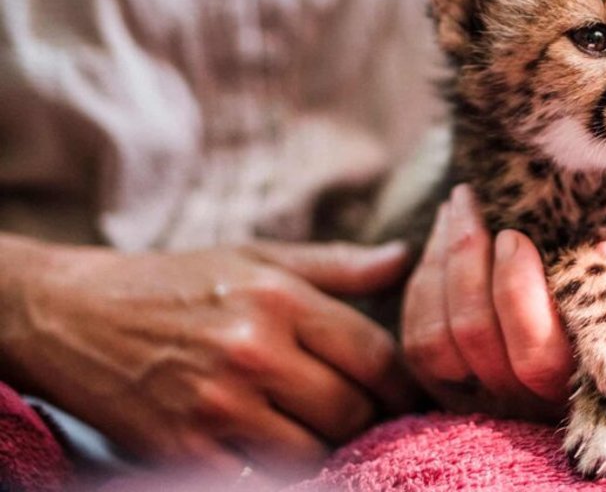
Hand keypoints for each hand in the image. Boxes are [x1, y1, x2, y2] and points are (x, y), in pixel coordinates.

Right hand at [0, 236, 415, 481]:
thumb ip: (337, 265)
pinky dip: (276, 472)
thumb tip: (405, 261)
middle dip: (366, 419)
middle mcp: (253, 350)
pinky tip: (274, 450)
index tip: (408, 394)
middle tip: (364, 417)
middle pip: (350, 410)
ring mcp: (216, 404)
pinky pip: (259, 479)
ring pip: (313, 452)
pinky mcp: (181, 449)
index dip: (403, 384)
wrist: (74, 315)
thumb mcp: (258, 258)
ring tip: (319, 432)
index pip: (375, 355)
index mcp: (280, 298)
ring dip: (325, 449)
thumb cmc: (179, 283)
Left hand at [400, 185, 605, 420]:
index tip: (516, 235)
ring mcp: (484, 396)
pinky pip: (418, 339)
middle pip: (474, 338)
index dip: (515, 293)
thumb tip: (604, 253)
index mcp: (582, 382)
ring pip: (437, 339)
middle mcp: (527, 400)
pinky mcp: (449, 385)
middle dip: (466, 260)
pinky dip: (423, 282)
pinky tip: (442, 239)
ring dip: (441, 262)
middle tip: (471, 201)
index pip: (535, 353)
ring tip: (457, 208)